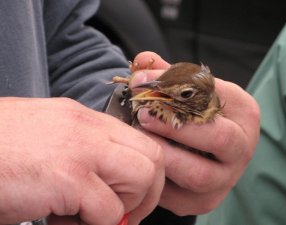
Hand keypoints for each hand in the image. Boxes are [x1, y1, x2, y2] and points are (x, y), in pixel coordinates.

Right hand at [0, 97, 164, 224]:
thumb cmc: (4, 149)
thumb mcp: (54, 140)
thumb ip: (88, 153)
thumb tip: (111, 180)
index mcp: (87, 121)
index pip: (142, 142)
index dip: (146, 174)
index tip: (131, 196)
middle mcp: (89, 129)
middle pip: (152, 158)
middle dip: (146, 192)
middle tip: (121, 211)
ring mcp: (81, 150)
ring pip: (141, 179)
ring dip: (123, 206)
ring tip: (89, 215)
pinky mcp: (67, 176)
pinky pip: (107, 210)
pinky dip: (94, 224)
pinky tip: (62, 220)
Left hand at [129, 51, 259, 214]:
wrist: (208, 152)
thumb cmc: (198, 114)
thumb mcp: (191, 90)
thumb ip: (169, 74)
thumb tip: (142, 60)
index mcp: (243, 112)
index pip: (213, 95)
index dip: (173, 86)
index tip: (140, 80)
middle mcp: (242, 148)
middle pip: (218, 138)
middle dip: (175, 126)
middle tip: (142, 115)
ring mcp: (225, 179)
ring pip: (196, 174)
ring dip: (163, 155)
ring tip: (138, 138)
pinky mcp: (205, 201)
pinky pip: (178, 195)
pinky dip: (157, 178)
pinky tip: (143, 160)